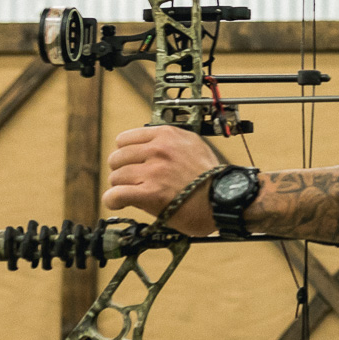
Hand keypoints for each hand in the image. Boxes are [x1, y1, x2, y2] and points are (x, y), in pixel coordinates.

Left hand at [103, 126, 219, 235]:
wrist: (225, 199)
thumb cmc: (212, 178)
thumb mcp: (194, 146)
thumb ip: (170, 143)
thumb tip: (147, 148)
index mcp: (168, 135)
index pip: (125, 139)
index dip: (126, 154)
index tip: (131, 164)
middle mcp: (159, 149)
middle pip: (117, 157)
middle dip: (122, 171)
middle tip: (131, 182)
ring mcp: (154, 171)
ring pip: (115, 177)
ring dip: (120, 187)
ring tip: (130, 195)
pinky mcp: (150, 193)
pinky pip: (115, 195)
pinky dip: (113, 201)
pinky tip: (119, 204)